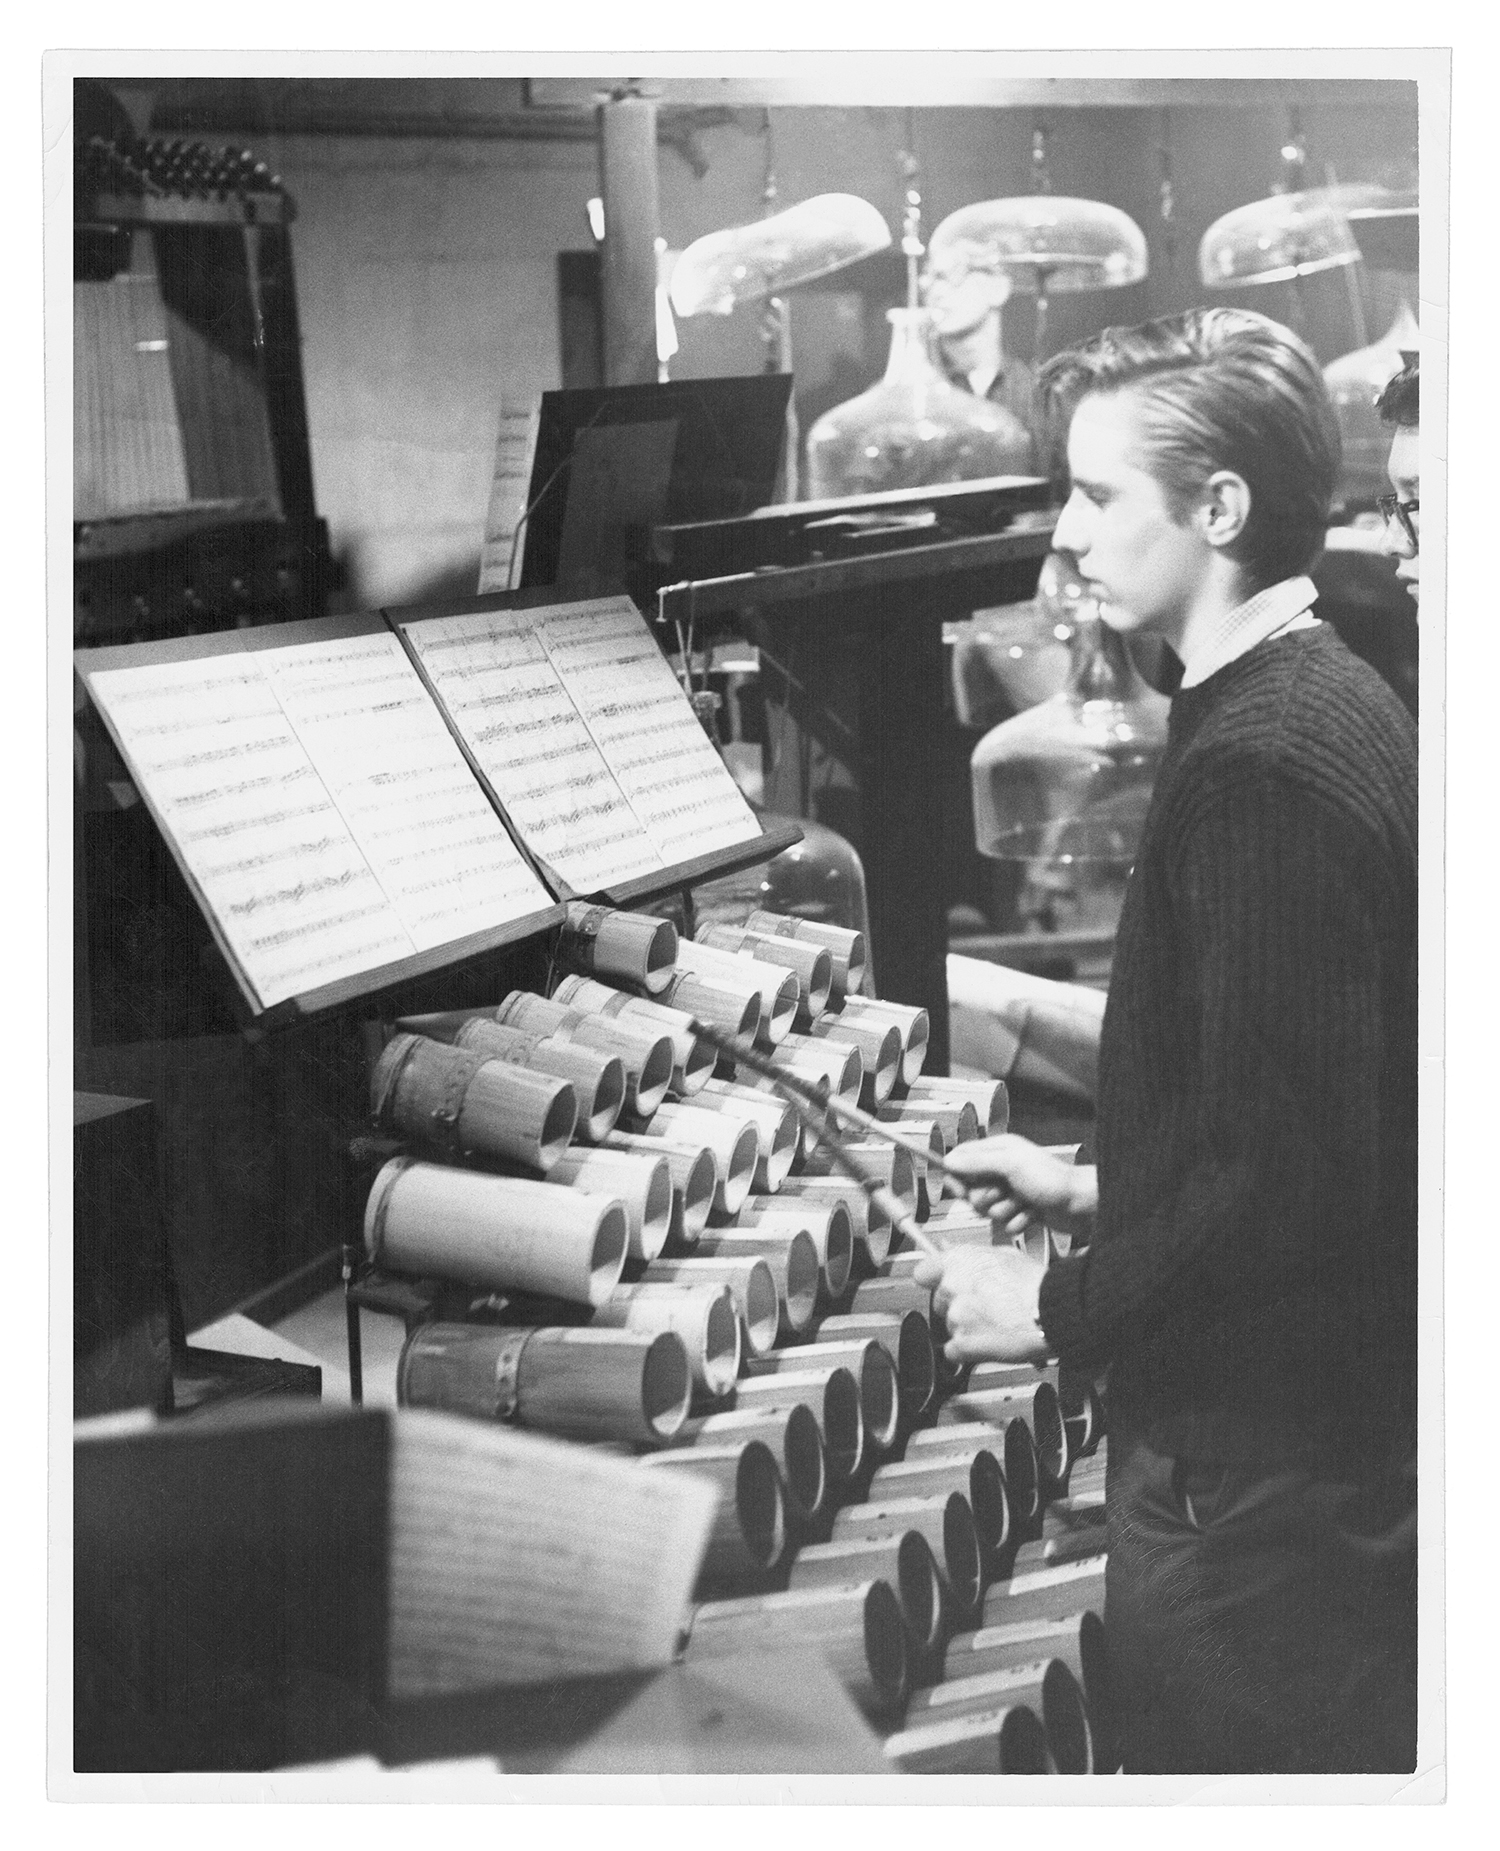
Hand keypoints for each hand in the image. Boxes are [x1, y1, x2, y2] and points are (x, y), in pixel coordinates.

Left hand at [911, 1244, 1049, 1365]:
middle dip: (957, 1306)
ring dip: (967, 1328)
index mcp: (959, 1261)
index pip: (923, 1272)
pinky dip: (968, 1351)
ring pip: (949, 1326)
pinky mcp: (963, 1343)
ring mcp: (956, 1316)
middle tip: (983, 1308)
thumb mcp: (1004, 1255)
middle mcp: (952, 1286)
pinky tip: (988, 1343)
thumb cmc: (1036, 1284)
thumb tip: (954, 1254)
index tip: (940, 1285)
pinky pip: (953, 1351)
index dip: (934, 1280)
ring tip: (995, 1325)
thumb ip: (972, 1256)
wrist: (1052, 1311)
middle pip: (939, 1301)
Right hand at [942, 1134, 1095, 1238]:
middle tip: (1004, 1193)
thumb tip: (949, 1160)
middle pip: (972, 1190)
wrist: (1080, 1205)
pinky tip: (1033, 1213)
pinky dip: (1018, 1221)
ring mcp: (1012, 1191)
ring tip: (1023, 1203)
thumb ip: (977, 1162)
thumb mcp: (1010, 1164)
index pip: (963, 1160)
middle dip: (986, 1199)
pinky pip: (1004, 1223)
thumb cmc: (1051, 1179)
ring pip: (988, 1210)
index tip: (960, 1190)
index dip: (957, 1177)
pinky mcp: (1021, 1210)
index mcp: (999, 1151)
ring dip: (1005, 1211)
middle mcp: (1003, 1170)